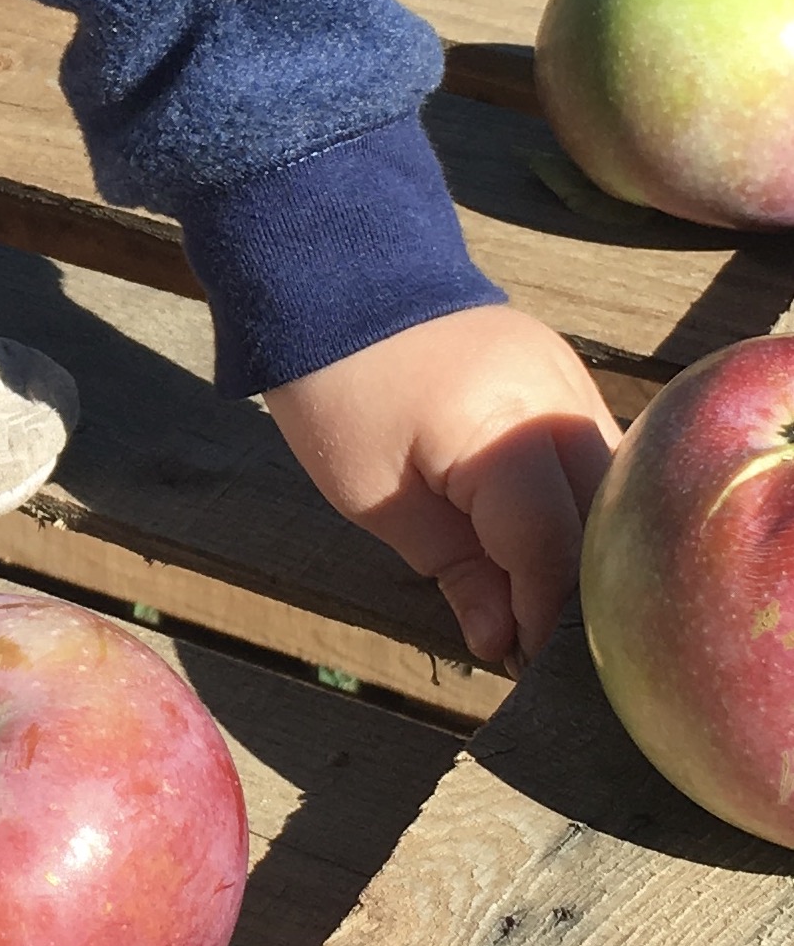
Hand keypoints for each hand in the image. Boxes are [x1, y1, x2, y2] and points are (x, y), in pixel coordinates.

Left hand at [262, 305, 619, 672]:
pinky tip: (552, 542)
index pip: (553, 549)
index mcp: (504, 433)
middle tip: (549, 650)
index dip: (545, 618)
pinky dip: (580, 502)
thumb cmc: (337, 389)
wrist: (333, 276)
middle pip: (604, 521)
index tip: (529, 669)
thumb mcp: (374, 496)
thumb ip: (454, 569)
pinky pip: (595, 451)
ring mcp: (569, 380)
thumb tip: (505, 645)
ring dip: (588, 547)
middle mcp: (559, 403)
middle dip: (581, 591)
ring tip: (550, 603)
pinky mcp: (563, 371)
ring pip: (611, 488)